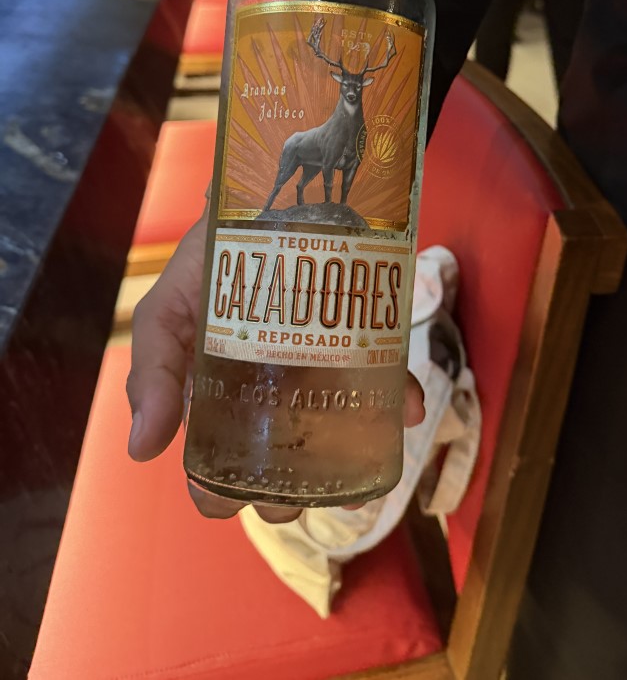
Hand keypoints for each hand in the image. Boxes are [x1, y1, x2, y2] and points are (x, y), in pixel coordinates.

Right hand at [127, 207, 425, 522]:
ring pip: (342, 440)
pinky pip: (391, 385)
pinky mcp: (366, 346)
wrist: (264, 203)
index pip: (216, 466)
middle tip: (298, 492)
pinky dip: (403, 403)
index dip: (218, 494)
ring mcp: (324, 374)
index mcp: (221, 400)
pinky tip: (409, 410)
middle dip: (293, 495)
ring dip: (354, 471)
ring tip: (360, 483)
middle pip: (283, 467)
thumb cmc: (210, 264)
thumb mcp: (166, 312)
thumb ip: (152, 373)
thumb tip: (140, 451)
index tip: (226, 501)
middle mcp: (275, 398)